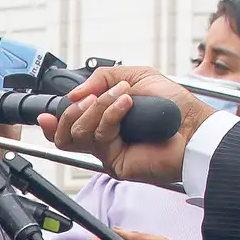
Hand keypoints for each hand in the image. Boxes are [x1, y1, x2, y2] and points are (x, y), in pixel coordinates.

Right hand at [36, 67, 214, 183]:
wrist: (195, 128)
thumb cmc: (173, 105)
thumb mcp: (135, 76)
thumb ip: (102, 78)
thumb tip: (74, 94)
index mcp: (103, 122)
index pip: (68, 128)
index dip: (52, 123)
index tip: (45, 115)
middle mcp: (102, 139)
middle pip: (63, 133)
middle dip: (73, 111)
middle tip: (92, 98)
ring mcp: (107, 152)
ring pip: (78, 133)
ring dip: (98, 108)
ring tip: (121, 97)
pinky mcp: (115, 162)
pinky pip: (100, 136)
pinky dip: (112, 114)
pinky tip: (128, 104)